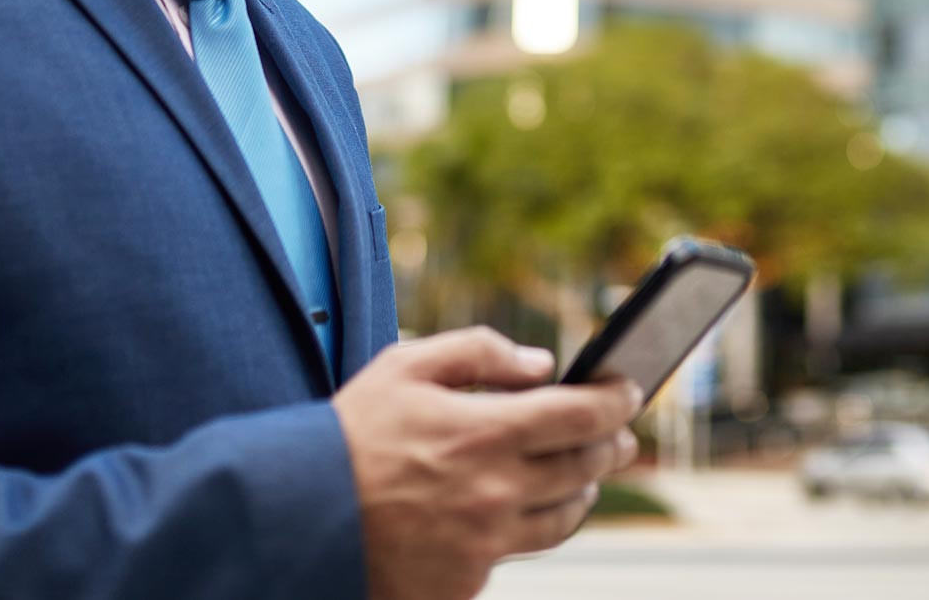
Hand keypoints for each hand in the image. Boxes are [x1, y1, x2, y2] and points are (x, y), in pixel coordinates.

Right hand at [333, 326, 641, 599]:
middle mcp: (497, 491)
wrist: (300, 519)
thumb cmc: (350, 435)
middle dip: (610, 444)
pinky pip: (517, 551)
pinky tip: (518, 508)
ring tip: (583, 475)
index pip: (581, 415)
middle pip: (585, 467)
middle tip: (618, 433)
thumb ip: (479, 352)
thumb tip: (541, 363)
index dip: (616, 400)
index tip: (628, 390)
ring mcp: (486, 542)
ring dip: (583, 490)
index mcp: (486, 432)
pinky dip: (526, 525)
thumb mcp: (405, 366)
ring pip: (564, 517)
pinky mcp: (468, 580)